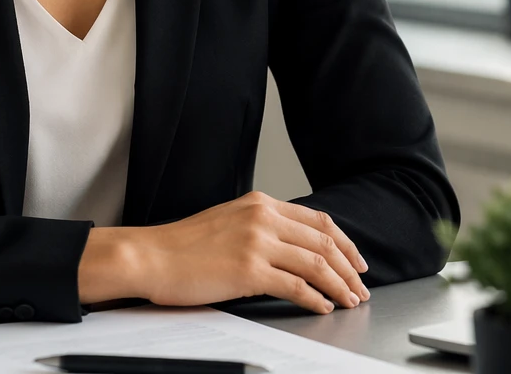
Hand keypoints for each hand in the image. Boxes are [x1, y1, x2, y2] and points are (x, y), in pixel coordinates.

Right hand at [80, 191, 370, 313]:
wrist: (150, 256)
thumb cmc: (182, 246)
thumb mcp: (228, 221)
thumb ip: (260, 227)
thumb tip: (292, 248)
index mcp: (260, 203)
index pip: (318, 221)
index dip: (344, 243)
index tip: (356, 260)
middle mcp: (263, 217)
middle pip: (324, 242)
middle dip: (349, 268)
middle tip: (360, 286)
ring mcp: (257, 242)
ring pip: (316, 264)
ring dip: (339, 285)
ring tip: (349, 300)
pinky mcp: (249, 269)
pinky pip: (296, 286)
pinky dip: (316, 298)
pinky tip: (323, 307)